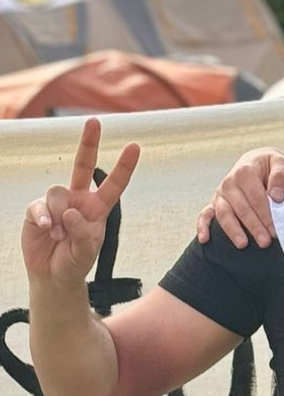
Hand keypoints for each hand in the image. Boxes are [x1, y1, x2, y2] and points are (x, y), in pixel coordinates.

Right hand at [23, 118, 139, 285]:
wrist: (53, 274)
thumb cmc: (76, 261)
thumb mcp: (86, 251)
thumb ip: (83, 232)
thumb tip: (70, 212)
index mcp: (99, 207)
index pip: (114, 184)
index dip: (124, 166)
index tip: (135, 146)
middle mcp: (79, 199)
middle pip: (83, 165)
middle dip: (89, 142)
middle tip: (94, 121)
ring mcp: (57, 202)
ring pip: (57, 192)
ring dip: (58, 216)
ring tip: (60, 236)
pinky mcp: (36, 209)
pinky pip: (39, 205)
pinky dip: (43, 218)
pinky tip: (47, 230)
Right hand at [196, 147, 283, 248]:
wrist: (258, 162)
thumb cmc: (271, 166)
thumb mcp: (282, 164)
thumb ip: (280, 177)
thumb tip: (275, 196)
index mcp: (245, 171)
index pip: (256, 197)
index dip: (266, 215)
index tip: (275, 229)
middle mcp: (229, 182)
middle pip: (242, 208)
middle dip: (254, 227)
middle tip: (265, 242)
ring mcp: (221, 193)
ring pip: (224, 214)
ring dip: (233, 230)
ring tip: (243, 244)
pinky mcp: (215, 202)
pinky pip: (205, 214)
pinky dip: (202, 226)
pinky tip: (204, 239)